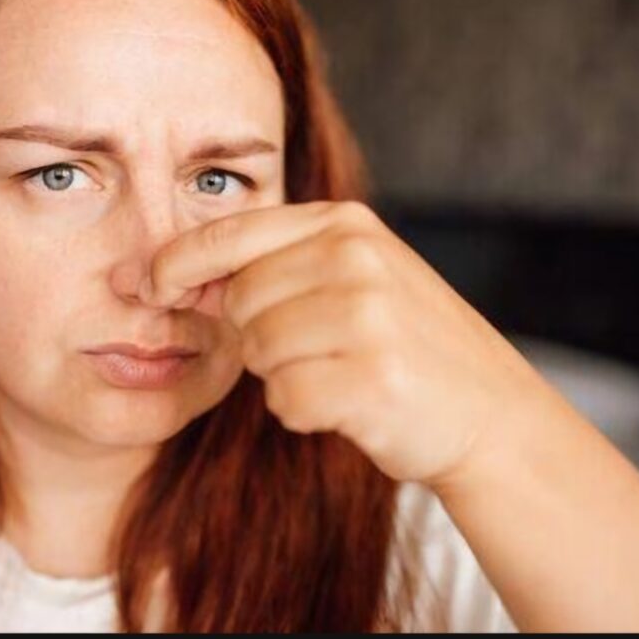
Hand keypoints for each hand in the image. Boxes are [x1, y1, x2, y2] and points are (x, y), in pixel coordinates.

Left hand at [140, 200, 561, 488]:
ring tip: (342, 373)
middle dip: (260, 334)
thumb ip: (278, 266)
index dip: (178, 262)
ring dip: (285, 376)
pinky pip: (285, 400)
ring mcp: (366, 316)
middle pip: (239, 300)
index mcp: (345, 225)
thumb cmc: (407, 346)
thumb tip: (173, 274)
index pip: (231, 233)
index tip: (148, 286)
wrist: (491, 413)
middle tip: (319, 349)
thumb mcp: (354, 278)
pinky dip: (305, 413)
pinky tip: (351, 405)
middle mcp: (355, 258)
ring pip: (259, 353)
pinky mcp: (370, 377)